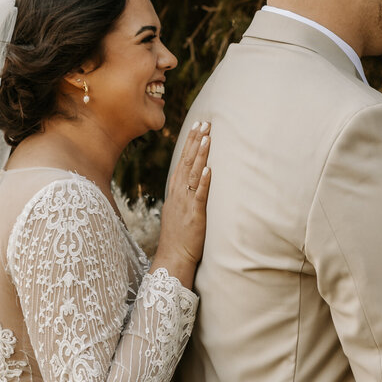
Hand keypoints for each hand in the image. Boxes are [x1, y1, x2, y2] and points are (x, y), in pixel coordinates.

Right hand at [152, 121, 210, 288]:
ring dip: (200, 155)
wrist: (172, 259)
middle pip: (187, 162)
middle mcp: (178, 194)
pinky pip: (199, 195)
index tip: (197, 126)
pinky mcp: (194, 215)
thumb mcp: (179, 211)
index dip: (189, 143)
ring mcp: (185, 203)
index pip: (182, 161)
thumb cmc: (179, 238)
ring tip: (207, 137)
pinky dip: (203, 181)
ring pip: (192, 174)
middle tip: (204, 122)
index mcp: (175, 191)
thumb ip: (186, 196)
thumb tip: (195, 182)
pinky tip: (209, 168)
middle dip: (195, 141)